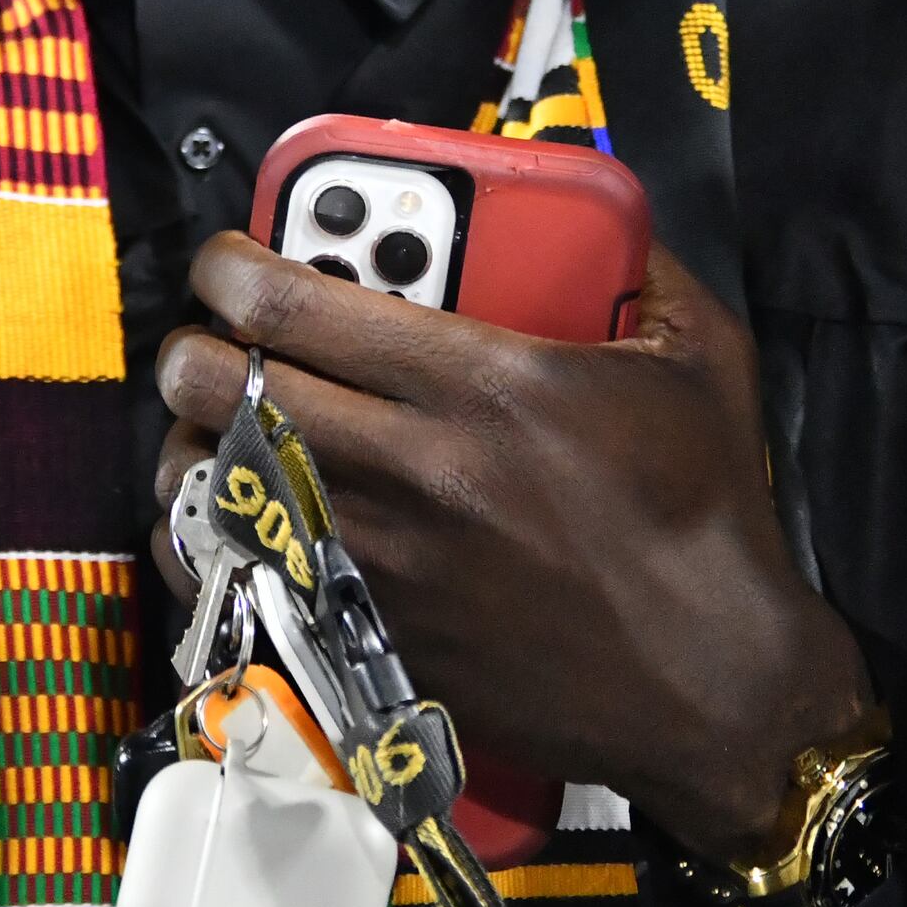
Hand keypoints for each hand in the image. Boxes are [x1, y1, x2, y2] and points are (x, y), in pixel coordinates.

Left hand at [153, 233, 874, 862]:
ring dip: (191, 445)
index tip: (225, 262)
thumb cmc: (708, 521)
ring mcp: (383, 564)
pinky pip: (239, 581)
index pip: (296, 304)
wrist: (714, 686)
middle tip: (207, 340)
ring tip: (206, 427)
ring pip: (214, 486)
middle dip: (192, 349)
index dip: (230, 267)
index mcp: (483, 384)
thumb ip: (646, 270)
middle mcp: (416, 471)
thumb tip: (610, 221)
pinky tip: (222, 519)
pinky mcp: (374, 639)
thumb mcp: (701, 359)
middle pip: (228, 388)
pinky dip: (208, 544)